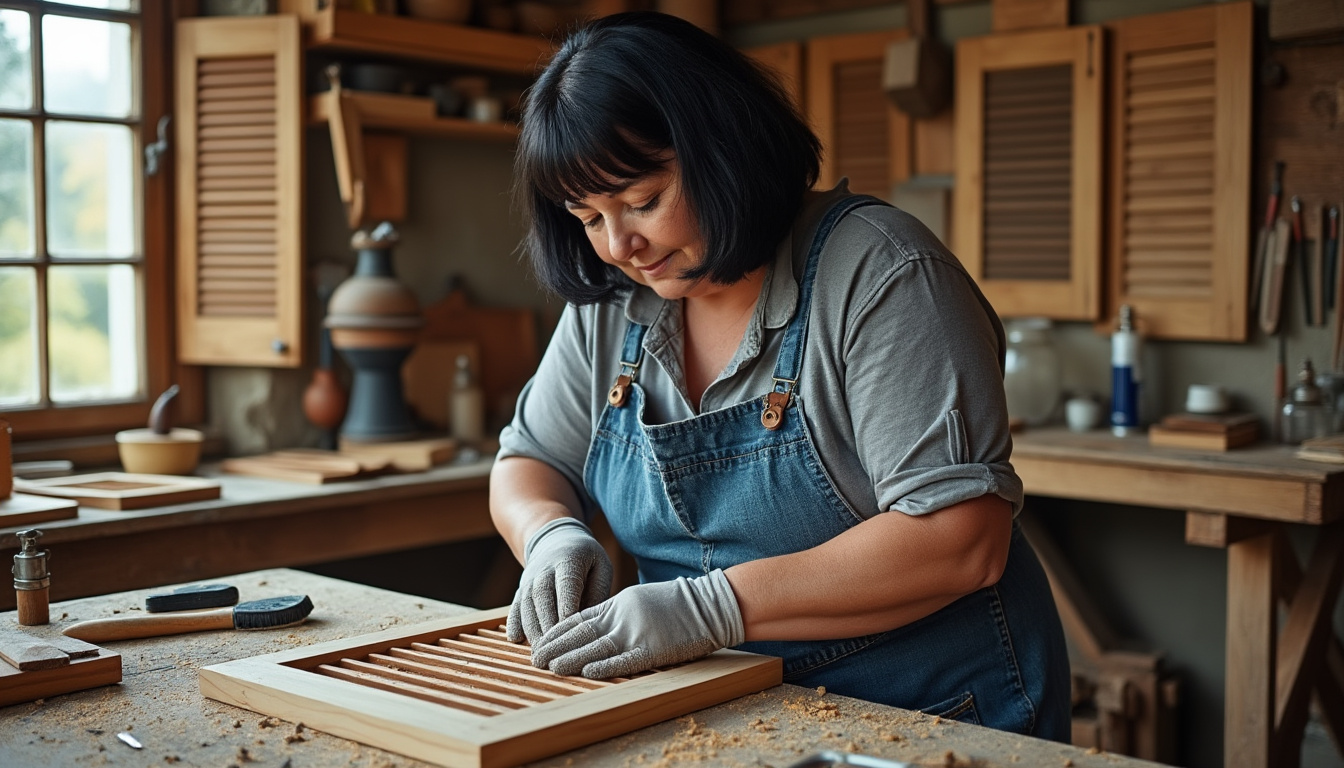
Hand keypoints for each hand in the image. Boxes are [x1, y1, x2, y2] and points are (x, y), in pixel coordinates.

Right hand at [507, 518, 612, 644]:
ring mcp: (529, 579)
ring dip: (531, 628)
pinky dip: (514, 621)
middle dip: (547, 625)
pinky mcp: (521, 588)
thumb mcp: (600, 566)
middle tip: (555, 651)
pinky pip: (515, 605)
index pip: (566, 587)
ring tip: (539, 651)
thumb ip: (599, 592)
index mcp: (568, 561)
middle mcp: (544, 570)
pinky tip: (516, 639)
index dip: (568, 609)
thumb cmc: (586, 558)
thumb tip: (593, 621)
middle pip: (543, 598)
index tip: (572, 633)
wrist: (555, 540)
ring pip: (526, 604)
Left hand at [531, 569, 744, 678]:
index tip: (539, 641)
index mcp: (618, 604)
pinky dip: (605, 666)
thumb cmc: (676, 602)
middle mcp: (622, 617)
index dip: (556, 632)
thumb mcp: (639, 598)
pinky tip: (587, 672)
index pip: (579, 618)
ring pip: (597, 646)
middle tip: (535, 658)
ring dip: (571, 658)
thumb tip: (593, 624)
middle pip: (581, 633)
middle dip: (555, 646)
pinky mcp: (654, 649)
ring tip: (550, 667)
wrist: (708, 603)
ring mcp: (638, 632)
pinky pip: (625, 660)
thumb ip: (616, 611)